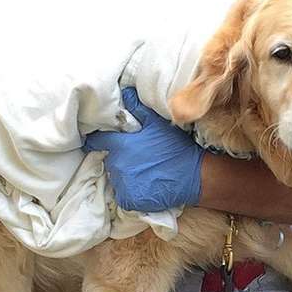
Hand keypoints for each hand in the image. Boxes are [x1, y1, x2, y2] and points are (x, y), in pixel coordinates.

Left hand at [83, 88, 204, 211]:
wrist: (194, 175)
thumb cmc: (176, 147)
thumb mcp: (158, 124)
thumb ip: (138, 109)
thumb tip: (125, 92)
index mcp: (121, 145)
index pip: (97, 141)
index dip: (96, 140)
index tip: (97, 139)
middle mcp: (118, 165)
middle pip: (109, 160)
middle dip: (117, 157)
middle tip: (134, 157)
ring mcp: (123, 184)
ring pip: (115, 178)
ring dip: (124, 175)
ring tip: (141, 171)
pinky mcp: (130, 200)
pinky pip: (123, 195)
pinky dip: (130, 192)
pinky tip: (144, 185)